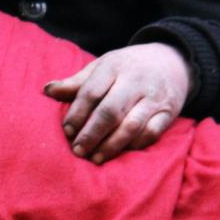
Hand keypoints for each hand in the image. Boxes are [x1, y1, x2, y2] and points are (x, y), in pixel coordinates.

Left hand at [43, 43, 191, 164]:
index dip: (76, 114)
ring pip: (131, 125)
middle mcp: (135, 81)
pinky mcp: (168, 113)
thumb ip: (76, 82)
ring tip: (95, 158)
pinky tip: (120, 153)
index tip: (66, 131)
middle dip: (91, 134)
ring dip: (111, 145)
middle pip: (110, 111)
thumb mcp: (102, 67)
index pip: (91, 92)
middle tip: (77, 150)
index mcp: (113, 67)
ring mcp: (154, 98)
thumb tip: (46, 91)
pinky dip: (135, 145)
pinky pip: (151, 133)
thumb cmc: (127, 67)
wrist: (172, 61)